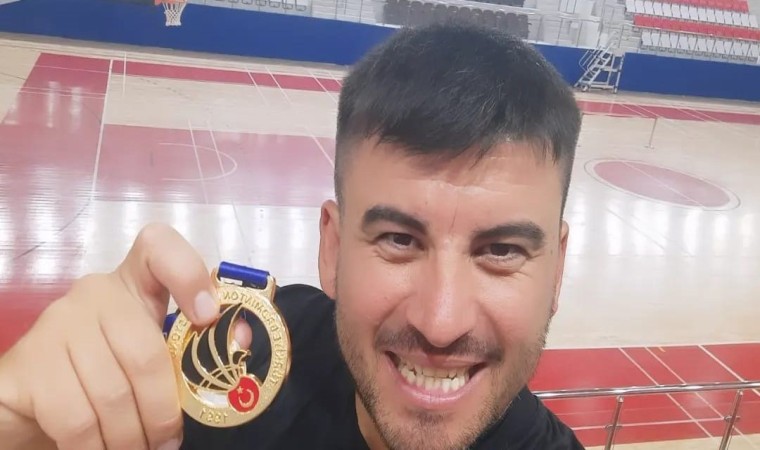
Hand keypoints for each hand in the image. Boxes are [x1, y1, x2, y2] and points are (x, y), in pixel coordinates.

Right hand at [0, 223, 250, 449]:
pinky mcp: (27, 364)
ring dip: (132, 437)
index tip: (208, 316)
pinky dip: (96, 447)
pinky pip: (75, 418)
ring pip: (112, 394)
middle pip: (146, 353)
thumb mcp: (150, 359)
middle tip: (168, 442)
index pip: (158, 248)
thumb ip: (188, 352)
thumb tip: (237, 349)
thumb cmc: (103, 378)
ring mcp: (56, 325)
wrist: (31, 402)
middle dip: (163, 412)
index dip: (188, 273)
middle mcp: (93, 294)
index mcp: (133, 286)